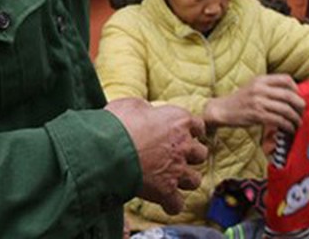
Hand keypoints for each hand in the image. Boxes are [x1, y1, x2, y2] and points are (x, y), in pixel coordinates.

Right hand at [105, 98, 207, 214]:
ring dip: (184, 180)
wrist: (109, 149)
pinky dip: (171, 204)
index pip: (198, 125)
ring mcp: (177, 169)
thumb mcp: (131, 104)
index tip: (183, 134)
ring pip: (194, 180)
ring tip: (172, 180)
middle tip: (176, 157)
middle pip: (200, 154)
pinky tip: (163, 202)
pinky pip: (177, 204)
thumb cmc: (118, 123)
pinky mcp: (166, 190)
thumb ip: (145, 109)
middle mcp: (183, 145)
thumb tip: (145, 113)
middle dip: (190, 157)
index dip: (190, 131)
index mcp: (179, 120)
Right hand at [204, 73, 304, 134]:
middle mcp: (260, 89)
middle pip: (288, 95)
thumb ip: (269, 87)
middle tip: (302, 111)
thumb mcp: (253, 86)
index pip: (285, 79)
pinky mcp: (257, 115)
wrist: (222, 109)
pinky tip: (289, 129)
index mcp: (261, 79)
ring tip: (298, 123)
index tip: (298, 97)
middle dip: (299, 105)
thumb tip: (291, 95)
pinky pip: (278, 120)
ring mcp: (258, 102)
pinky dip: (287, 125)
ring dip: (295, 118)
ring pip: (285, 109)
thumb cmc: (240, 99)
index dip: (296, 88)